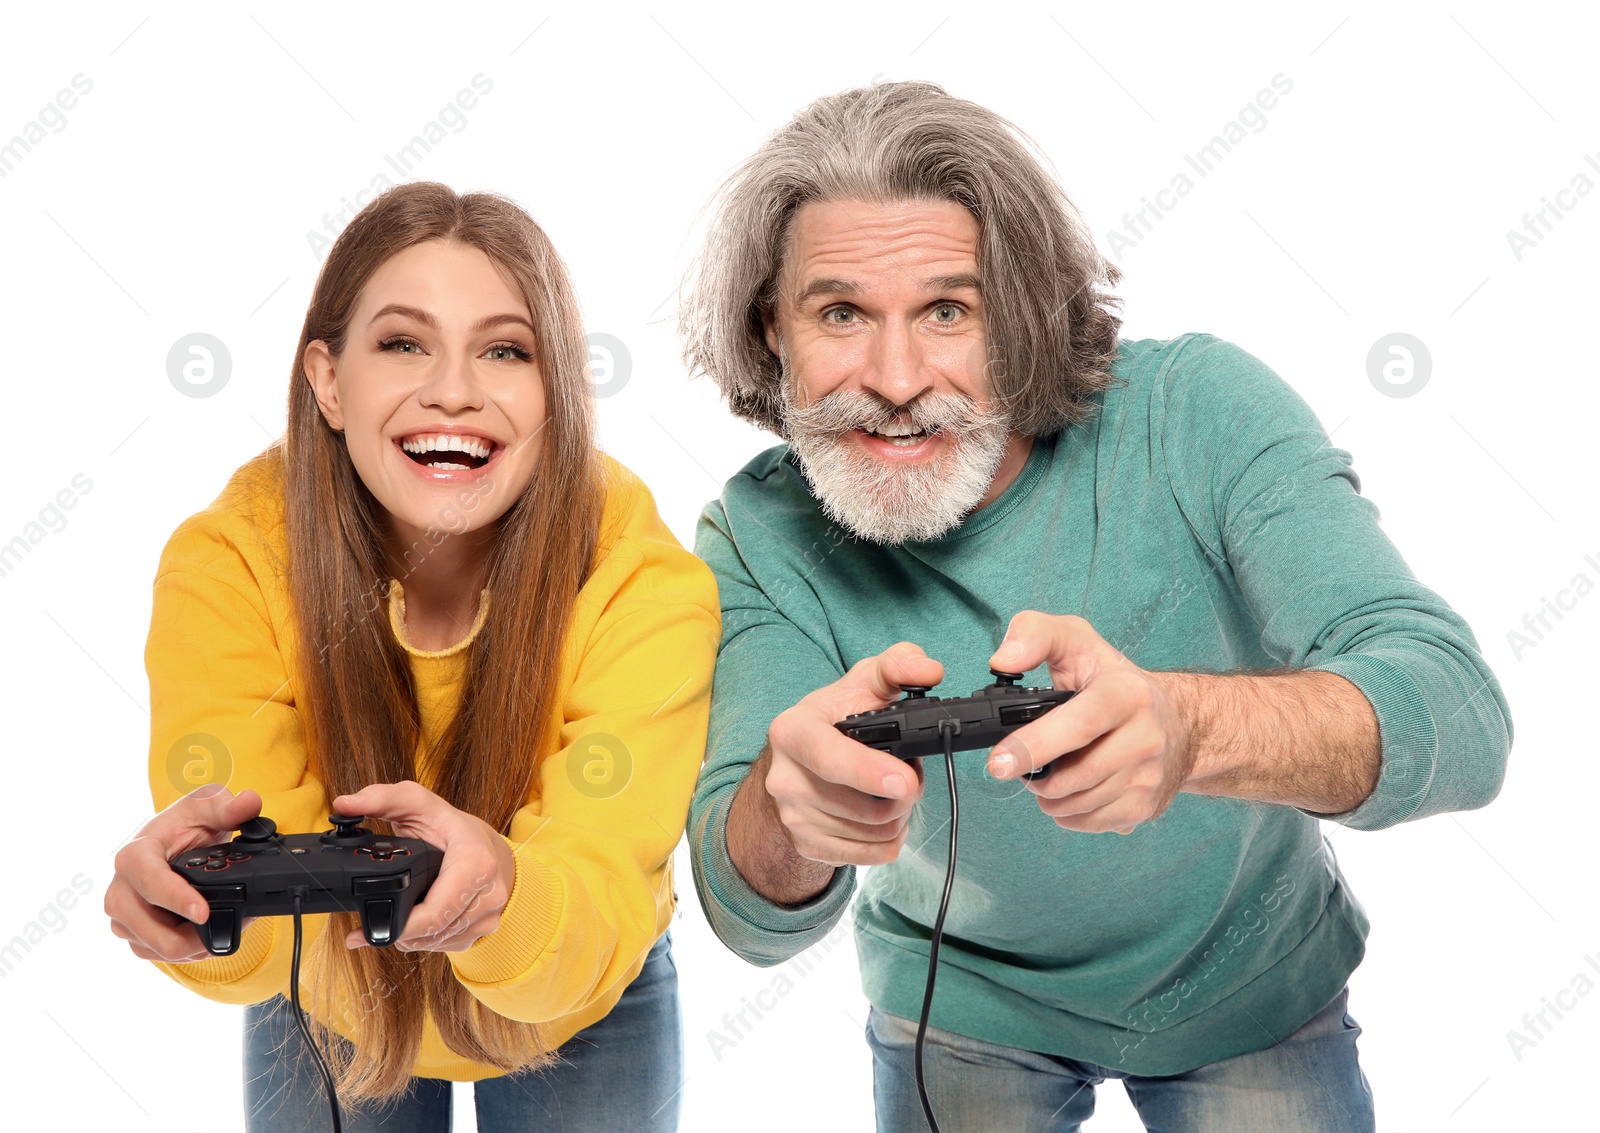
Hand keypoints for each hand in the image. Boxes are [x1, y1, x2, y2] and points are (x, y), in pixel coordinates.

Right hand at [106, 785, 263, 962]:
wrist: (174, 841)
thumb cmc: (185, 824)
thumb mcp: (207, 806)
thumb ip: (228, 806)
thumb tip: (249, 802)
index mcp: (135, 854)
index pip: (149, 881)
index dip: (175, 899)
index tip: (203, 912)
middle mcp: (120, 888)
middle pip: (146, 927)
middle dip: (188, 937)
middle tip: (229, 928)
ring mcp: (123, 914)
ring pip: (152, 946)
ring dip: (191, 947)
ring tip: (226, 931)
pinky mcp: (132, 932)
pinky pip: (155, 954)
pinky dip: (185, 953)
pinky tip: (208, 940)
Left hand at [334, 781, 516, 952]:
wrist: (488, 846)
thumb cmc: (450, 826)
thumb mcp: (417, 803)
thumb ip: (380, 798)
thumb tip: (344, 804)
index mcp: (476, 862)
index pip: (435, 913)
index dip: (400, 925)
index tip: (369, 927)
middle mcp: (489, 892)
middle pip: (433, 931)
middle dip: (398, 931)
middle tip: (369, 926)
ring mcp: (489, 914)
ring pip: (437, 942)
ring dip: (410, 937)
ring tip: (394, 917)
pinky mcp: (483, 930)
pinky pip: (446, 945)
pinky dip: (425, 938)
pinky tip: (415, 922)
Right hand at [761, 641, 942, 866]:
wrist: (797, 759)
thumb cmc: (836, 717)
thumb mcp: (863, 681)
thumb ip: (898, 665)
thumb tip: (929, 670)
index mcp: (792, 731)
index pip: (829, 757)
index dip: (869, 772)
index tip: (905, 780)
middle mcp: (784, 777)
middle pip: (865, 807)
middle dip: (905, 793)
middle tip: (910, 773)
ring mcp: (792, 816)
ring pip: (873, 834)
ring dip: (900, 815)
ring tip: (895, 790)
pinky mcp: (806, 844)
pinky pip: (869, 856)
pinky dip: (889, 840)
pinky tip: (887, 815)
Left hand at [985, 612, 1194, 834]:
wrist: (1179, 722)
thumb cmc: (1114, 680)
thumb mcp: (1077, 640)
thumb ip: (1034, 633)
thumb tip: (1003, 659)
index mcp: (1127, 694)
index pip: (1078, 726)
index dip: (1035, 746)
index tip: (1000, 763)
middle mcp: (1146, 738)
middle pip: (1073, 776)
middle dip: (1035, 776)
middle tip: (1019, 762)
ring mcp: (1148, 777)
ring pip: (1076, 804)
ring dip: (1048, 794)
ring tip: (1049, 770)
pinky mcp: (1145, 806)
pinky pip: (1087, 823)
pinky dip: (1066, 811)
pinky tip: (1070, 788)